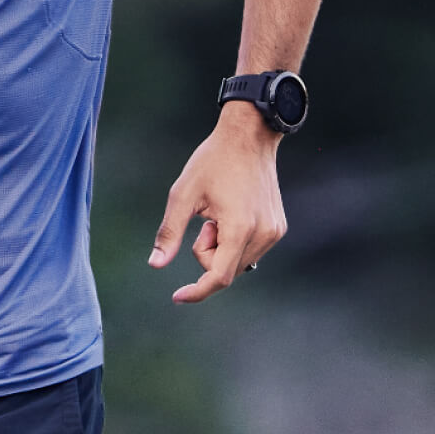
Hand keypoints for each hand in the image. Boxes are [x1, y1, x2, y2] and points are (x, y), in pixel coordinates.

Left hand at [148, 105, 286, 302]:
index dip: (197, 291)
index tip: (178, 297)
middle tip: (206, 220)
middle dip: (207, 253)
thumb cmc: (213, 161)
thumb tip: (156, 264)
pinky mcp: (278, 227)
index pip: (219, 276)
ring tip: (221, 212)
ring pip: (237, 262)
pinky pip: (249, 250)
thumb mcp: (183, 194)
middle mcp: (263, 234)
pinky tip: (233, 213)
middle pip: (225, 269)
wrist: (249, 136)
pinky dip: (234, 241)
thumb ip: (170, 233)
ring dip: (221, 247)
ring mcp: (274, 231)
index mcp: (240, 227)